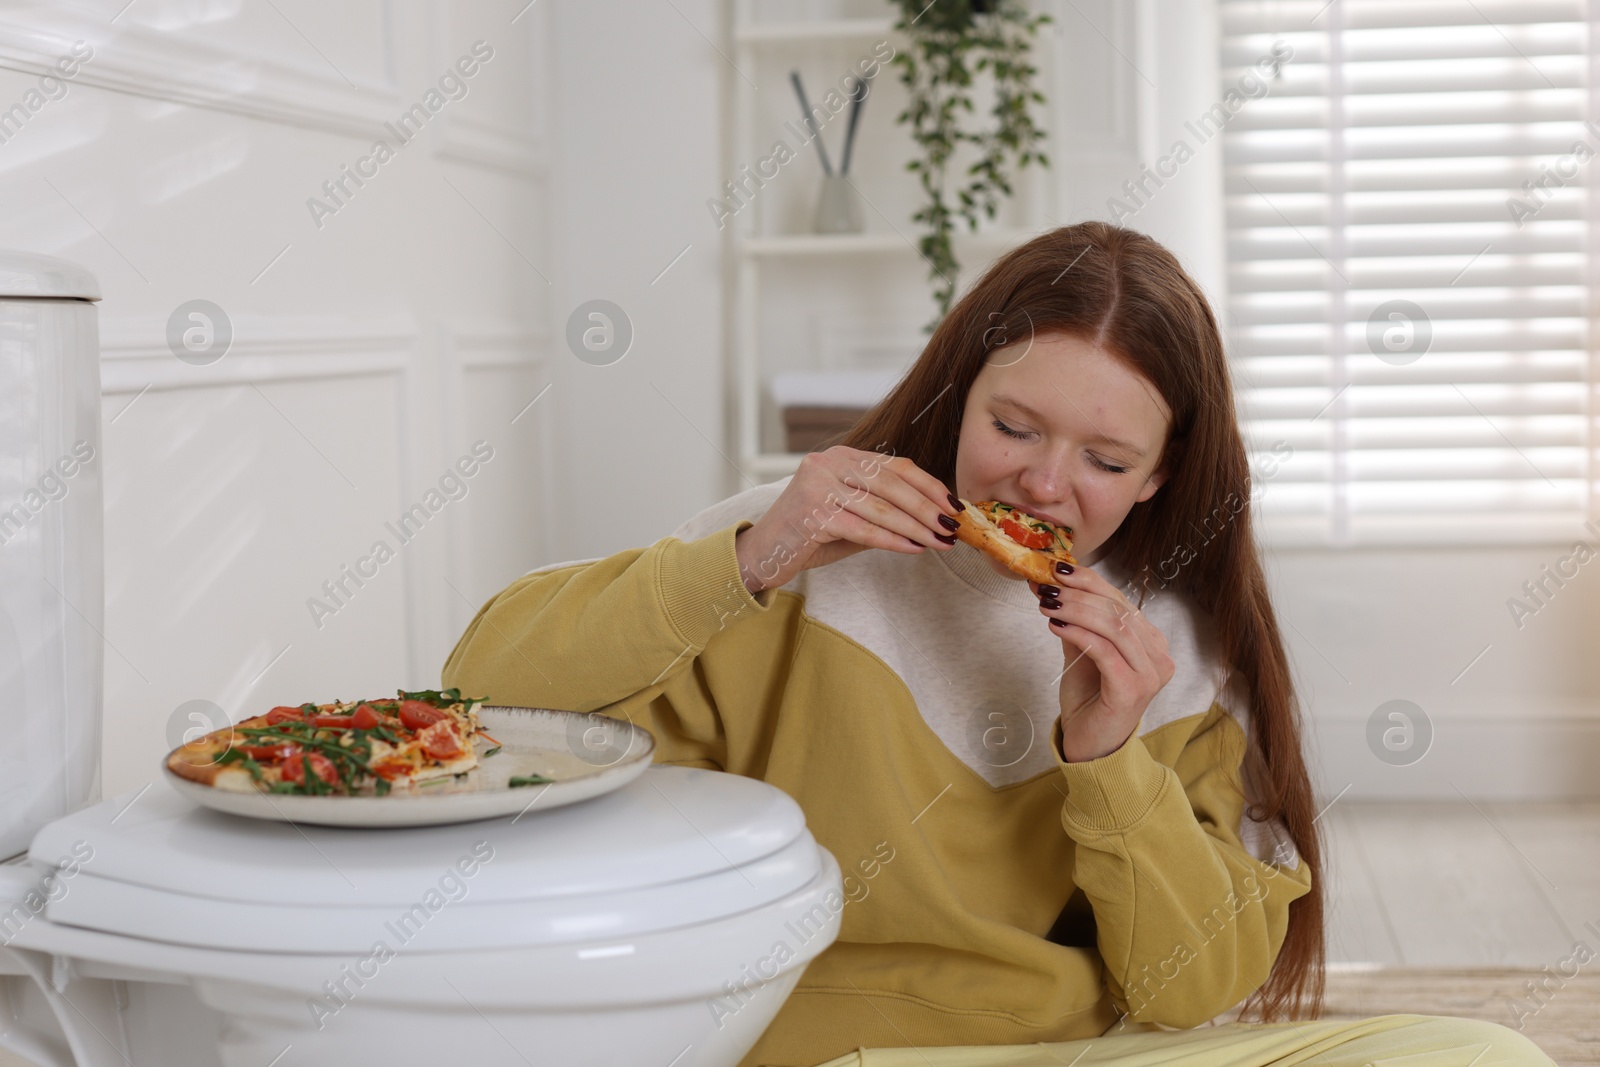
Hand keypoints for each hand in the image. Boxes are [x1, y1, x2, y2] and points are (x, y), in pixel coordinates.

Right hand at [735, 447, 960, 593]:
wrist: (762, 554)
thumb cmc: (810, 536)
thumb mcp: (852, 516)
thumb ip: (884, 510)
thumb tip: (934, 518)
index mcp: (841, 456)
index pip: (896, 466)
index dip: (929, 485)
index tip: (954, 505)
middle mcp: (828, 463)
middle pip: (892, 485)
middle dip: (928, 509)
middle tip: (953, 527)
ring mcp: (817, 486)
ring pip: (881, 508)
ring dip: (917, 528)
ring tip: (940, 542)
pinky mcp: (812, 514)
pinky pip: (864, 529)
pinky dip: (894, 541)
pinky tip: (915, 549)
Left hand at [1032, 564, 1174, 761]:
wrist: (1090, 746)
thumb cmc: (1089, 700)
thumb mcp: (1081, 653)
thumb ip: (1076, 622)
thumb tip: (1051, 586)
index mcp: (1151, 642)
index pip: (1120, 600)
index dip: (1088, 581)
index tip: (1056, 570)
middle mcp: (1158, 655)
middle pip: (1117, 609)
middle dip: (1078, 593)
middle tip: (1045, 586)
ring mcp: (1150, 673)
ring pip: (1113, 626)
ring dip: (1075, 610)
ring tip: (1046, 603)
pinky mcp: (1133, 689)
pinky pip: (1104, 651)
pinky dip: (1077, 633)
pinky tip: (1055, 625)